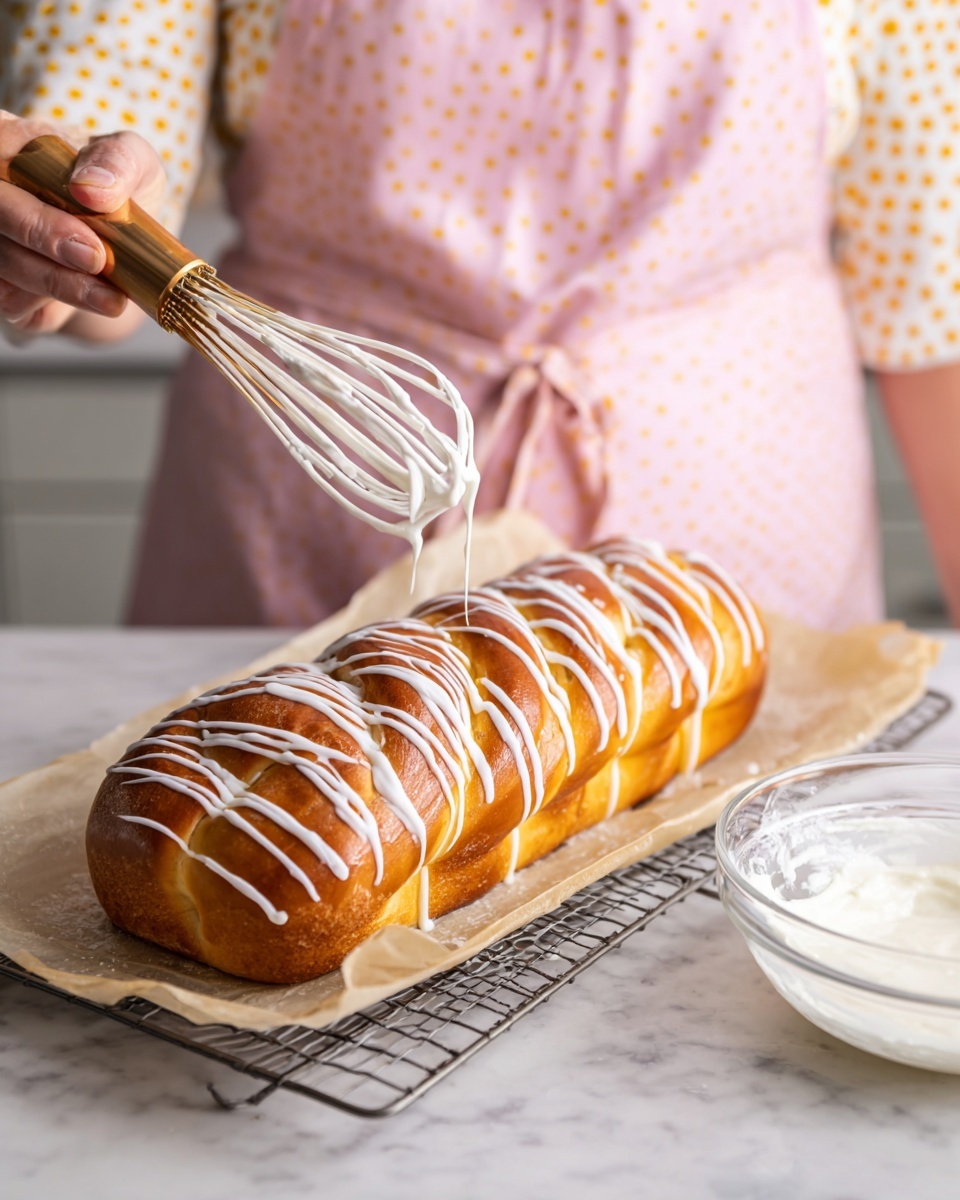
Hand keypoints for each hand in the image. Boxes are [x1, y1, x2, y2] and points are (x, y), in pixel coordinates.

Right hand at [0, 112, 166, 339]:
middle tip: (96, 258)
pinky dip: (55, 305)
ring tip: (112, 295)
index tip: (89, 209)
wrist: (126, 245)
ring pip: (4, 265)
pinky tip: (92, 298)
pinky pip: (14, 303)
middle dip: (43, 236)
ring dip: (60, 284)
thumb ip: (117, 161)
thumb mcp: (134, 162)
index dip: (35, 192)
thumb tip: (91, 187)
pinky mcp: (4, 286)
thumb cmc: (119, 190)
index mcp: (9, 146)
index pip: (1, 154)